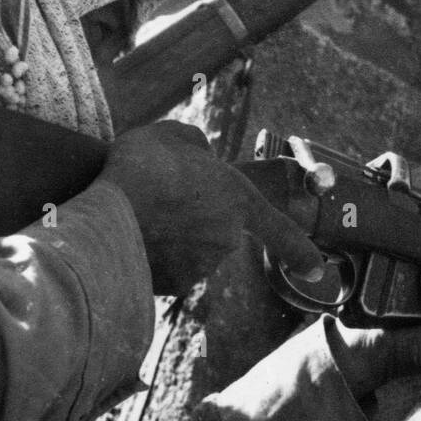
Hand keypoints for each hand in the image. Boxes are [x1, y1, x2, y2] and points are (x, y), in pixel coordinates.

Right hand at [97, 121, 324, 295]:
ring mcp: (202, 265)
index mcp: (239, 200)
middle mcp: (228, 238)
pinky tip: (130, 237)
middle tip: (159, 197)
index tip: (316, 269)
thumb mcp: (171, 135)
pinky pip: (166, 268)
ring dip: (172, 236)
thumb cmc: (140, 169)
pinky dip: (152, 258)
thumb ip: (195, 146)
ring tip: (139, 215)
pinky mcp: (174, 285)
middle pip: (215, 229)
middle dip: (194, 217)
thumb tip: (200, 158)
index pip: (281, 231)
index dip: (300, 251)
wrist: (105, 217)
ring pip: (190, 250)